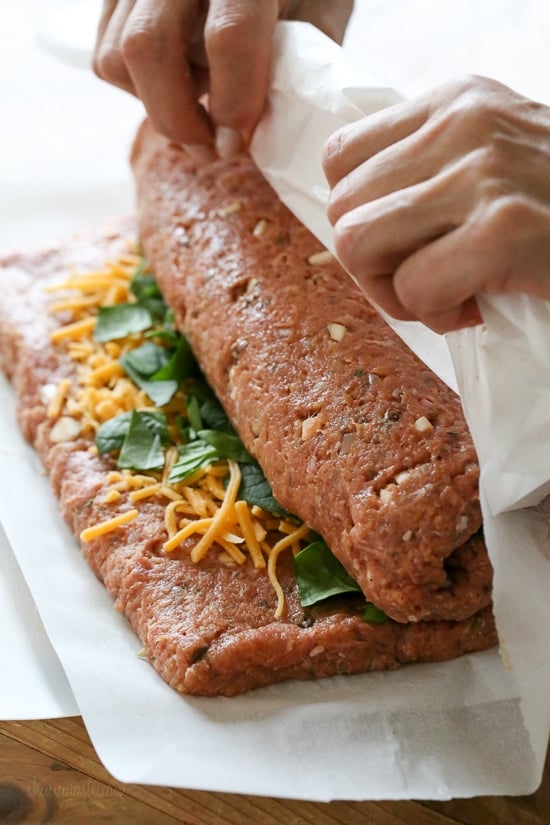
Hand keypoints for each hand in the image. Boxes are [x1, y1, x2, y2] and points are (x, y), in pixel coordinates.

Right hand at [93, 0, 352, 155]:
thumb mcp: (320, 10)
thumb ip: (303, 63)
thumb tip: (267, 129)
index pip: (230, 36)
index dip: (235, 104)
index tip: (238, 143)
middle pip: (150, 48)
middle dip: (178, 119)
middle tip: (210, 147)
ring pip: (116, 58)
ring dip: (156, 106)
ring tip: (199, 112)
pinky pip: (105, 58)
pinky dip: (137, 89)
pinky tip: (178, 84)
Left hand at [323, 75, 549, 332]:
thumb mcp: (493, 160)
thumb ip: (427, 170)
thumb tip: (351, 215)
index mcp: (455, 102)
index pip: (339, 158)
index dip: (358, 216)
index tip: (404, 242)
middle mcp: (463, 124)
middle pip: (341, 209)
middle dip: (373, 265)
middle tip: (426, 278)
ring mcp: (483, 173)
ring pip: (357, 245)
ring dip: (395, 292)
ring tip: (448, 293)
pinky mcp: (502, 230)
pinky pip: (411, 288)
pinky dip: (436, 315)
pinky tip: (477, 306)